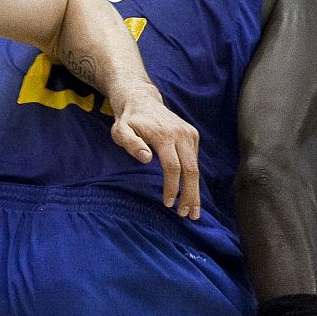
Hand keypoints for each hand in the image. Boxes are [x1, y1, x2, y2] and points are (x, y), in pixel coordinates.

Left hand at [109, 85, 200, 218]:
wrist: (142, 99)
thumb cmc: (128, 119)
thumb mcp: (120, 130)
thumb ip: (130, 144)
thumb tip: (146, 159)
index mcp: (164, 135)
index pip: (173, 166)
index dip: (172, 187)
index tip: (168, 204)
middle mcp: (181, 134)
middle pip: (191, 170)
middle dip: (190, 195)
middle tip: (188, 215)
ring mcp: (189, 133)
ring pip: (196, 167)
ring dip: (195, 190)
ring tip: (193, 210)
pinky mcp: (192, 135)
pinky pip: (194, 160)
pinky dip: (193, 177)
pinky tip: (190, 192)